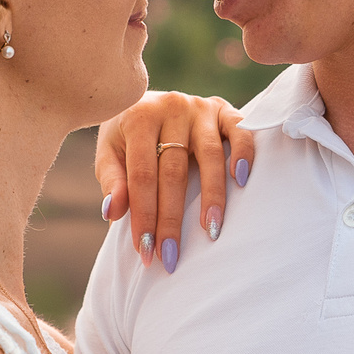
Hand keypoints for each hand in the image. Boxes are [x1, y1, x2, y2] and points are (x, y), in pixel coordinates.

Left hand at [96, 92, 256, 266]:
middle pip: (174, 171)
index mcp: (138, 118)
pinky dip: (244, 153)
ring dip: (212, 196)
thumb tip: (113, 212)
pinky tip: (241, 180)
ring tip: (211, 231)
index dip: (144, 215)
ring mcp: (200, 107)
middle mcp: (171, 108)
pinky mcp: (223, 109)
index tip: (146, 250)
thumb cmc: (127, 135)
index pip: (142, 176)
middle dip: (172, 218)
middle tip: (171, 255)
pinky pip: (240, 130)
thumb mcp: (109, 152)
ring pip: (210, 155)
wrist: (144, 98)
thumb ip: (112, 181)